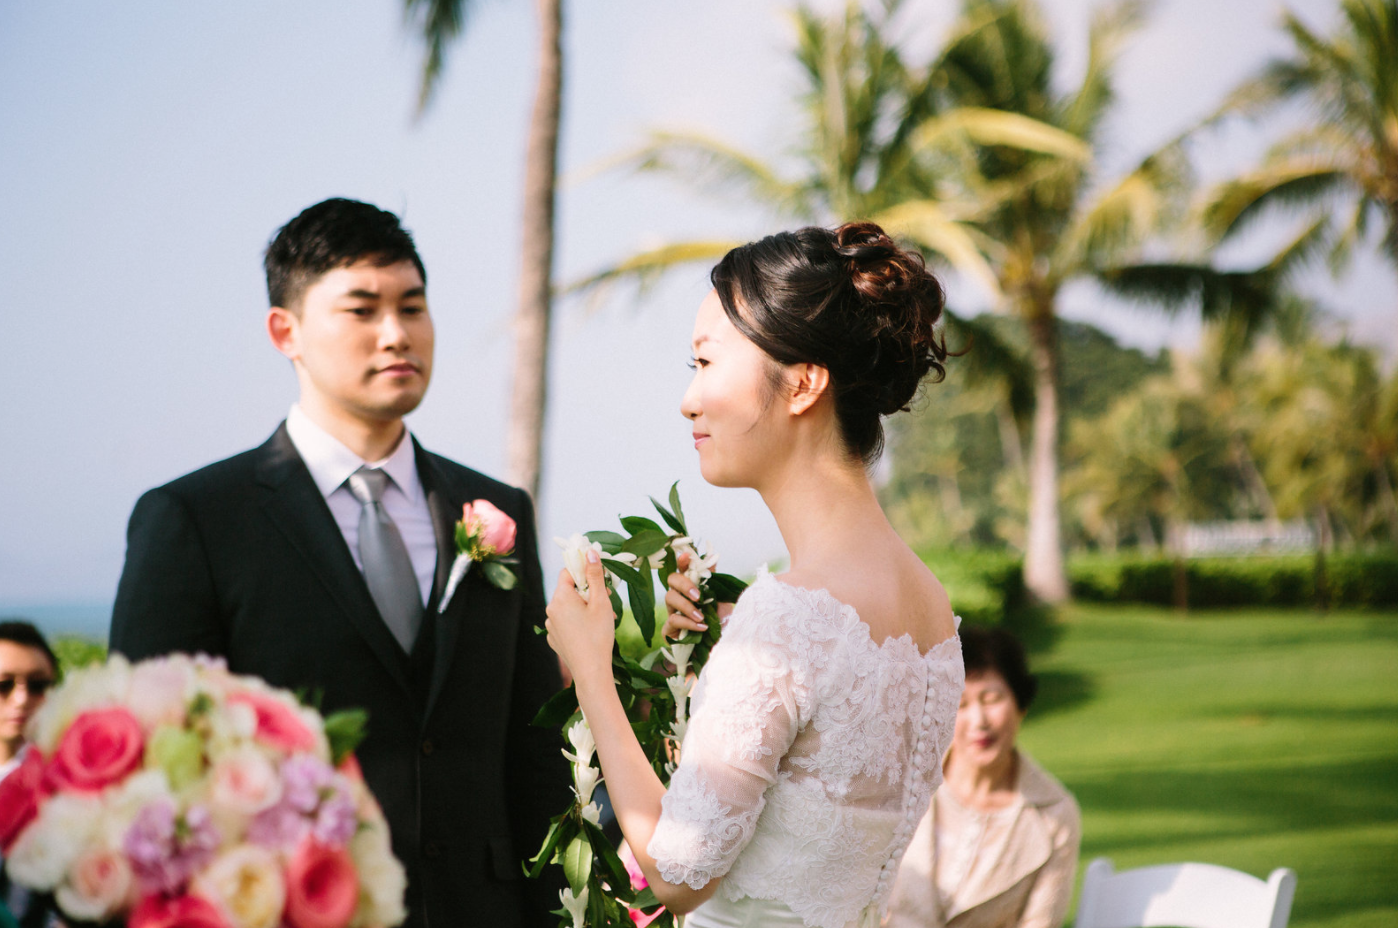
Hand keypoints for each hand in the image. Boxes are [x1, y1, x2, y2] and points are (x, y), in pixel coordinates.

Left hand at [545, 549, 615, 681]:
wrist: (591, 671)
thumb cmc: (598, 635)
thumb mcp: (601, 601)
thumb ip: (595, 575)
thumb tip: (589, 552)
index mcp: (560, 598)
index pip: (568, 572)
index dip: (584, 571)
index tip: (599, 576)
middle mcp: (550, 609)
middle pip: (569, 590)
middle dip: (587, 592)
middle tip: (606, 600)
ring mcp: (551, 625)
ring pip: (568, 607)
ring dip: (584, 607)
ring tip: (602, 619)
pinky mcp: (554, 638)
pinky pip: (565, 622)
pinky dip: (577, 622)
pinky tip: (591, 632)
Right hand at [661, 550, 732, 638]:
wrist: (717, 646)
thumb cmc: (717, 621)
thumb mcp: (721, 599)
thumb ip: (715, 580)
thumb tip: (713, 557)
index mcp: (690, 586)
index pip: (683, 568)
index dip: (682, 560)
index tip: (686, 556)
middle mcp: (679, 596)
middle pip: (671, 579)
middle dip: (683, 584)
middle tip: (698, 595)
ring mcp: (672, 611)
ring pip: (669, 598)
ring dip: (686, 606)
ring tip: (701, 615)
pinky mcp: (669, 629)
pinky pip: (672, 620)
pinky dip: (688, 623)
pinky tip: (702, 626)